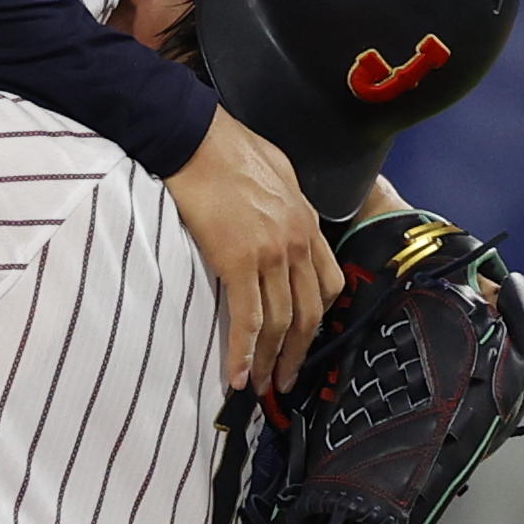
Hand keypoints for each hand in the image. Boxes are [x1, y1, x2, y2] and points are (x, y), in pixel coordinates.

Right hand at [162, 110, 340, 394]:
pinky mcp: (240, 260)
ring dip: (271, 361)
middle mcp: (297, 241)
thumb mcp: (276, 170)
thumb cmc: (224, 145)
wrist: (194, 137)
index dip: (317, 318)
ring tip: (261, 386)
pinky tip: (238, 376)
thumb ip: (284, 201)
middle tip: (285, 381)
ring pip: (281, 322)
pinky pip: (248, 318)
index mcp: (307, 221)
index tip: (303, 339)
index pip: (328, 281)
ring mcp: (272, 253)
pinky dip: (244, 352)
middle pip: (309, 313)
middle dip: (298, 353)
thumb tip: (277, 215)